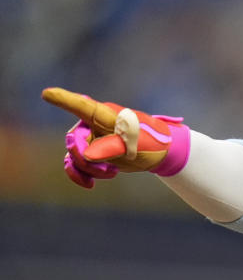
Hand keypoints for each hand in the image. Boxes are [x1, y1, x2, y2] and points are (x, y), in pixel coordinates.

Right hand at [42, 87, 190, 188]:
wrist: (158, 152)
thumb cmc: (148, 142)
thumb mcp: (132, 144)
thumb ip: (109, 147)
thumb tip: (86, 156)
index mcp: (103, 115)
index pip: (80, 106)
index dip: (63, 100)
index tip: (47, 94)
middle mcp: (91, 124)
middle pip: (74, 142)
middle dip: (87, 159)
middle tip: (109, 170)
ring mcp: (90, 138)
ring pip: (75, 156)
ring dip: (89, 169)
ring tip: (111, 173)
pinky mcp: (91, 152)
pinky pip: (76, 165)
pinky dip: (81, 175)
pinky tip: (90, 184)